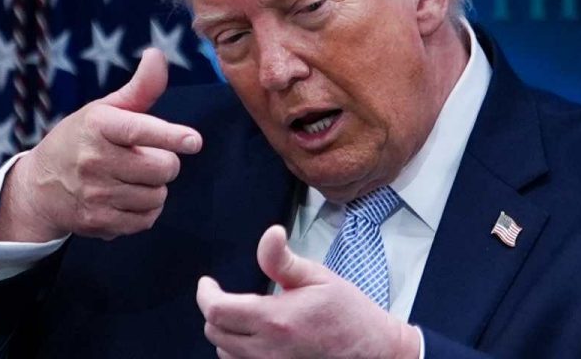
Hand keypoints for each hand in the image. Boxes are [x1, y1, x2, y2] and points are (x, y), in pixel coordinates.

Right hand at [0, 48, 202, 242]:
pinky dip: (145, 210)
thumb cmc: (80, 140)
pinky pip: (146, 220)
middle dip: (164, 162)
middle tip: (145, 157)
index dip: (170, 136)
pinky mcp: (99, 222)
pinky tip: (127, 198)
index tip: (193, 141)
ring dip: (154, 187)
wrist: (38, 187)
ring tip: (132, 178)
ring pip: (158, 196)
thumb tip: (158, 54)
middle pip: (163, 168)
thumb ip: (139, 88)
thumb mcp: (104, 110)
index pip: (139, 130)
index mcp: (98, 125)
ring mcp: (95, 194)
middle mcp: (94, 159)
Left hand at [196, 226, 420, 358]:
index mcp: (275, 319)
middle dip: (213, 310)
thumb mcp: (317, 277)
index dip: (205, 294)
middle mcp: (268, 350)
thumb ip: (283, 259)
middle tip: (223, 294)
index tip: (208, 283)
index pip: (217, 311)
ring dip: (225, 333)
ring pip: (224, 353)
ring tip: (240, 315)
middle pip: (214, 333)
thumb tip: (270, 233)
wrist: (375, 350)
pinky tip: (253, 336)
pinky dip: (237, 351)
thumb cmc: (348, 312)